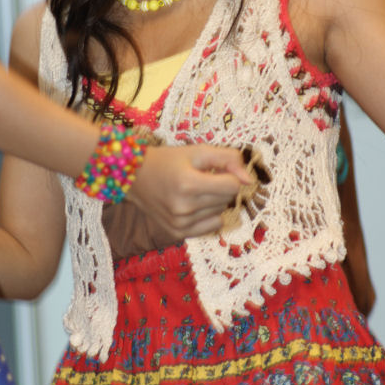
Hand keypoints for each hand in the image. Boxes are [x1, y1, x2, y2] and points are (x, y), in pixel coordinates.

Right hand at [128, 144, 251, 239]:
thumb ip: (228, 159)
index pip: (232, 185)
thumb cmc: (168, 161)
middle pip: (227, 199)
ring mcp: (180, 223)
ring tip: (194, 190)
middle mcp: (184, 207)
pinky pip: (212, 225)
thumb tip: (249, 179)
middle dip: (220, 186)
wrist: (135, 177)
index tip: (214, 169)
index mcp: (188, 183)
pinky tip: (194, 205)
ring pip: (221, 211)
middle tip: (201, 178)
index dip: (228, 174)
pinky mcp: (178, 232)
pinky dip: (209, 215)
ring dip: (214, 200)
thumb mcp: (198, 151)